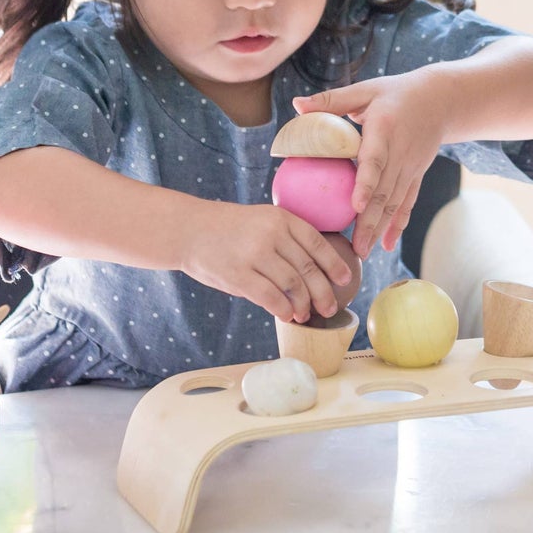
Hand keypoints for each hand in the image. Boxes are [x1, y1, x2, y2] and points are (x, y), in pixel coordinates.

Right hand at [177, 201, 349, 323]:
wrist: (187, 230)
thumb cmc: (226, 229)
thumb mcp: (260, 220)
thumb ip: (284, 238)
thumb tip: (313, 271)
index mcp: (280, 218)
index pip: (317, 242)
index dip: (334, 264)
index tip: (345, 279)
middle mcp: (271, 234)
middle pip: (308, 267)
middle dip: (323, 292)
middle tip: (330, 307)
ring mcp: (254, 254)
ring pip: (292, 285)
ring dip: (303, 304)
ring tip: (306, 314)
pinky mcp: (238, 274)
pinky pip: (270, 297)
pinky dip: (283, 309)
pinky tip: (287, 315)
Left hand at [293, 71, 449, 255]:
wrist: (441, 99)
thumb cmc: (395, 93)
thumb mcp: (365, 90)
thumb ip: (332, 100)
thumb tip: (297, 106)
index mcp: (385, 129)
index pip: (375, 160)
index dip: (366, 184)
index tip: (356, 206)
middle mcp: (401, 152)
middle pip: (385, 191)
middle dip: (370, 222)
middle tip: (355, 248)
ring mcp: (411, 167)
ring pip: (395, 202)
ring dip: (380, 229)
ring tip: (364, 252)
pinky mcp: (416, 175)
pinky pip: (407, 202)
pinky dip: (398, 225)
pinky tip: (386, 245)